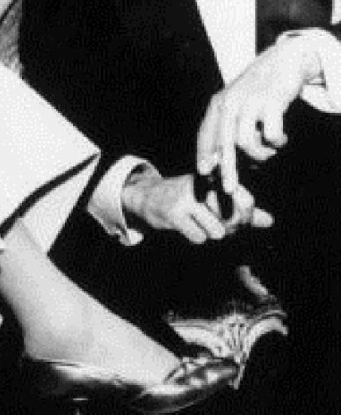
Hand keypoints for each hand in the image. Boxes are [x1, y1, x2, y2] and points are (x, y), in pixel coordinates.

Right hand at [122, 166, 272, 243]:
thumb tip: (270, 221)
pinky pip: (198, 237)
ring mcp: (188, 198)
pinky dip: (194, 237)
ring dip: (209, 233)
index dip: (246, 217)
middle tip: (217, 224)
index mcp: (215, 177)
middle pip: (233, 219)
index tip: (237, 220)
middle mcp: (203, 184)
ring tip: (200, 224)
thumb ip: (241, 208)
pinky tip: (186, 227)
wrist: (146, 195)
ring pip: (217, 231)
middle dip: (228, 228)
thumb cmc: (186, 196)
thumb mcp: (213, 196)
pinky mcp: (174, 213)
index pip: (245, 200)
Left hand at [197, 33, 324, 194]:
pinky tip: (281, 139)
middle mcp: (231, 102)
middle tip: (228, 189)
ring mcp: (250, 102)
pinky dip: (277, 143)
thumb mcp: (238, 101)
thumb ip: (230, 125)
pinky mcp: (271, 103)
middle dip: (226, 169)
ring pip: (247, 142)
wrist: (283, 61)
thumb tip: (224, 159)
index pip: (206, 132)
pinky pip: (271, 135)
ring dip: (260, 155)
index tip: (204, 172)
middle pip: (224, 143)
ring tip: (269, 153)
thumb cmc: (259, 88)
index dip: (204, 153)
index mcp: (219, 103)